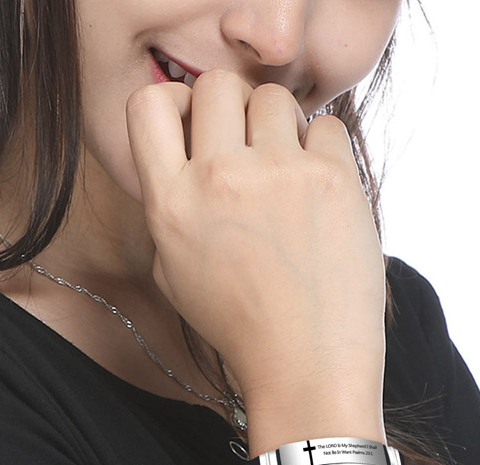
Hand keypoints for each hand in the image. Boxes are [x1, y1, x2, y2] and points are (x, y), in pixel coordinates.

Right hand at [125, 71, 386, 398]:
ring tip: (289, 176)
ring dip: (280, 127)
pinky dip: (323, 151)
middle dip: (232, 107)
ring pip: (272, 97)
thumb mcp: (175, 275)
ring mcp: (277, 175)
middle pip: (215, 84)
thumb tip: (182, 156)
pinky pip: (325, 126)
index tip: (196, 129)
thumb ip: (169, 209)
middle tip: (250, 148)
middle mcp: (216, 180)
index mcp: (169, 205)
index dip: (174, 105)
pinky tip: (319, 195)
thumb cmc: (241, 325)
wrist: (306, 365)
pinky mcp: (332, 179)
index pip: (147, 103)